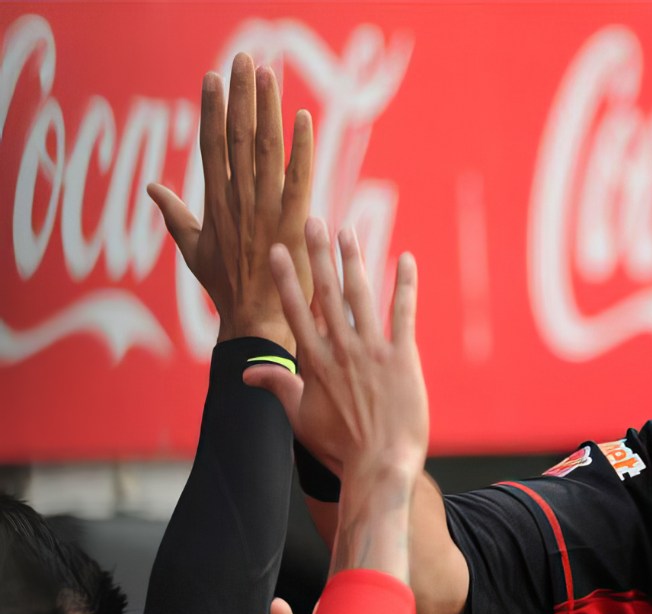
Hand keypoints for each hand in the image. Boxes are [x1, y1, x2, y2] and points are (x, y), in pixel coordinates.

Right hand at [148, 52, 313, 352]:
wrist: (254, 321)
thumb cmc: (226, 288)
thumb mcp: (192, 249)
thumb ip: (174, 214)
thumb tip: (151, 189)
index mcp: (215, 203)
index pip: (213, 146)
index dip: (214, 109)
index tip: (213, 77)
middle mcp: (238, 200)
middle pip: (238, 137)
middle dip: (240, 95)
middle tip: (244, 58)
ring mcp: (265, 210)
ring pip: (265, 149)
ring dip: (267, 109)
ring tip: (268, 73)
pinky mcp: (292, 223)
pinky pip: (299, 178)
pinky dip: (302, 148)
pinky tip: (303, 118)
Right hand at [244, 217, 426, 481]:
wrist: (379, 465)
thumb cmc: (339, 447)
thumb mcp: (299, 418)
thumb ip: (277, 388)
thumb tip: (246, 376)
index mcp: (314, 363)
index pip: (296, 311)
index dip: (285, 278)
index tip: (275, 250)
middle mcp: (341, 350)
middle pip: (327, 293)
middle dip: (317, 255)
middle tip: (312, 222)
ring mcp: (373, 352)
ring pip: (361, 296)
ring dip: (354, 261)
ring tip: (348, 232)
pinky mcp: (403, 358)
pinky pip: (403, 314)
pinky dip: (405, 285)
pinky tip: (406, 260)